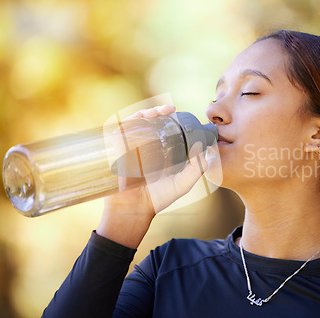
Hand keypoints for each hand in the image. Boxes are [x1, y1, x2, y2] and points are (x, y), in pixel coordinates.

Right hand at [97, 105, 207, 248]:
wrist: (134, 209)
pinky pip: (123, 128)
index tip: (184, 116)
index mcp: (162, 153)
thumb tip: (201, 146)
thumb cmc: (158, 198)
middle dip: (161, 112)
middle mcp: (146, 147)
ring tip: (159, 112)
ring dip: (148, 112)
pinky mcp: (119, 148)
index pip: (167, 130)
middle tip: (171, 110)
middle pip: (153, 122)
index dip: (175, 121)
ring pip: (139, 122)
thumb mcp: (183, 183)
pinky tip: (143, 117)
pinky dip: (132, 119)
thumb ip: (197, 168)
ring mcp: (132, 147)